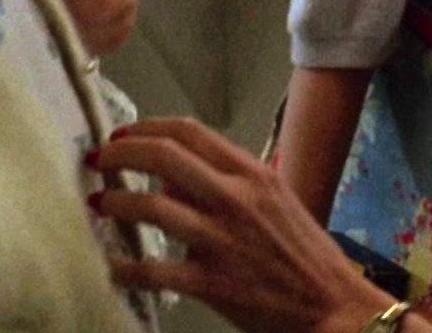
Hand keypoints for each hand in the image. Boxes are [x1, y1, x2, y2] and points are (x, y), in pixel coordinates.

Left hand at [91, 118, 431, 332]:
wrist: (332, 303)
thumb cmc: (304, 253)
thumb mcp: (275, 201)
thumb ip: (228, 183)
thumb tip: (172, 179)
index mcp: (253, 174)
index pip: (189, 132)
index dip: (147, 128)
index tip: (123, 135)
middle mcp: (236, 199)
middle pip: (163, 157)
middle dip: (120, 154)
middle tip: (99, 161)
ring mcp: (221, 240)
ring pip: (151, 207)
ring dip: (115, 203)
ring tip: (99, 204)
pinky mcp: (211, 282)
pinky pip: (154, 271)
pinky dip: (125, 267)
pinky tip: (112, 265)